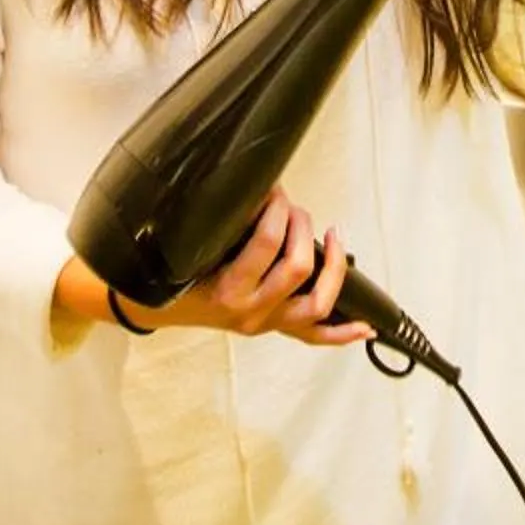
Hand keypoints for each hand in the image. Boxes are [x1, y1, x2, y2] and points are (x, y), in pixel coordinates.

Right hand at [170, 189, 374, 347]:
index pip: (266, 243)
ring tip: (333, 238)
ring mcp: (266, 323)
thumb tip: (261, 188)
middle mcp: (251, 310)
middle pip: (298, 268)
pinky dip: (343, 333)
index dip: (277, 209)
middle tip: (292, 207)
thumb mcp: (193, 245)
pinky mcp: (274, 328)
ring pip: (317, 304)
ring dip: (334, 268)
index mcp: (228, 288)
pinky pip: (315, 337)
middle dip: (301, 226)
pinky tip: (366, 326)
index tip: (275, 190)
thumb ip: (226, 223)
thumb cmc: (174, 271)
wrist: (158, 307)